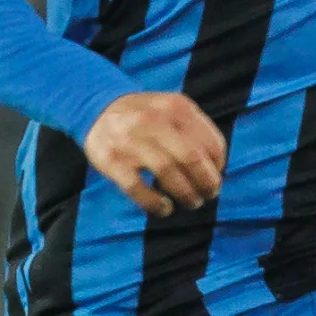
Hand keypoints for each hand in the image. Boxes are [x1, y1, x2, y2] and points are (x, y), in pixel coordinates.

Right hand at [83, 90, 225, 217]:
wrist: (96, 107)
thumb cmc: (145, 116)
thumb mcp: (172, 109)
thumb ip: (194, 130)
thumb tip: (217, 167)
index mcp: (176, 107)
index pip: (210, 141)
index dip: (219, 164)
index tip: (216, 175)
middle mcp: (154, 121)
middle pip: (191, 159)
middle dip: (207, 183)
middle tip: (209, 195)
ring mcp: (130, 140)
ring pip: (167, 173)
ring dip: (186, 194)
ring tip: (192, 203)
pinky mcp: (110, 160)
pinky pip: (137, 187)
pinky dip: (155, 203)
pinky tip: (164, 208)